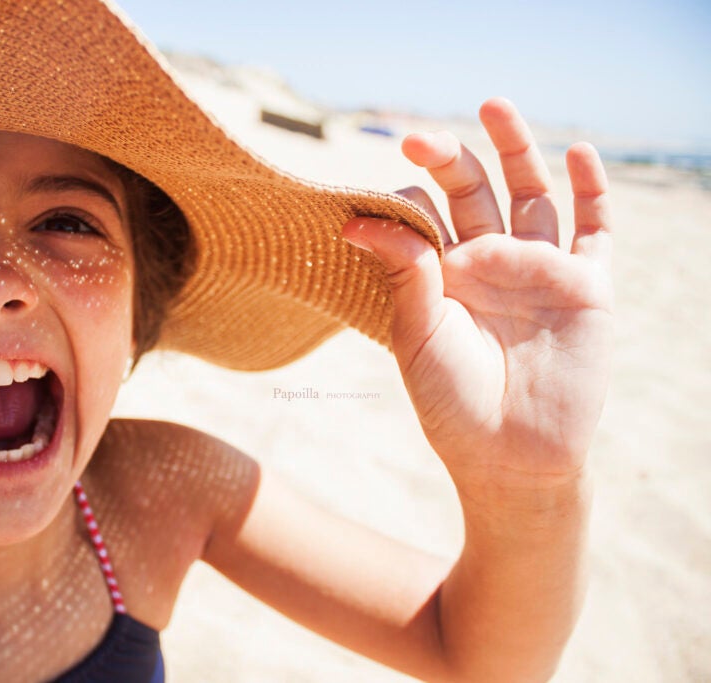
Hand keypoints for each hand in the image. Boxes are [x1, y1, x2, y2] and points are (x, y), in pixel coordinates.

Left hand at [343, 97, 612, 494]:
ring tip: (494, 106)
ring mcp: (539, 269)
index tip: (380, 196)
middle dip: (451, 160)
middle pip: (474, 192)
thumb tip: (357, 219)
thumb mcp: (416, 334)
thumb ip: (402, 273)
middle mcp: (489, 263)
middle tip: (421, 140)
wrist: (510, 456)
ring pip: (531, 194)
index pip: (425, 216)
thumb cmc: (451, 402)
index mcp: (442, 275)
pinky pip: (594, 228)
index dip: (405, 198)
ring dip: (516, 149)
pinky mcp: (586, 286)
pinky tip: (579, 154)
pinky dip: (592, 190)